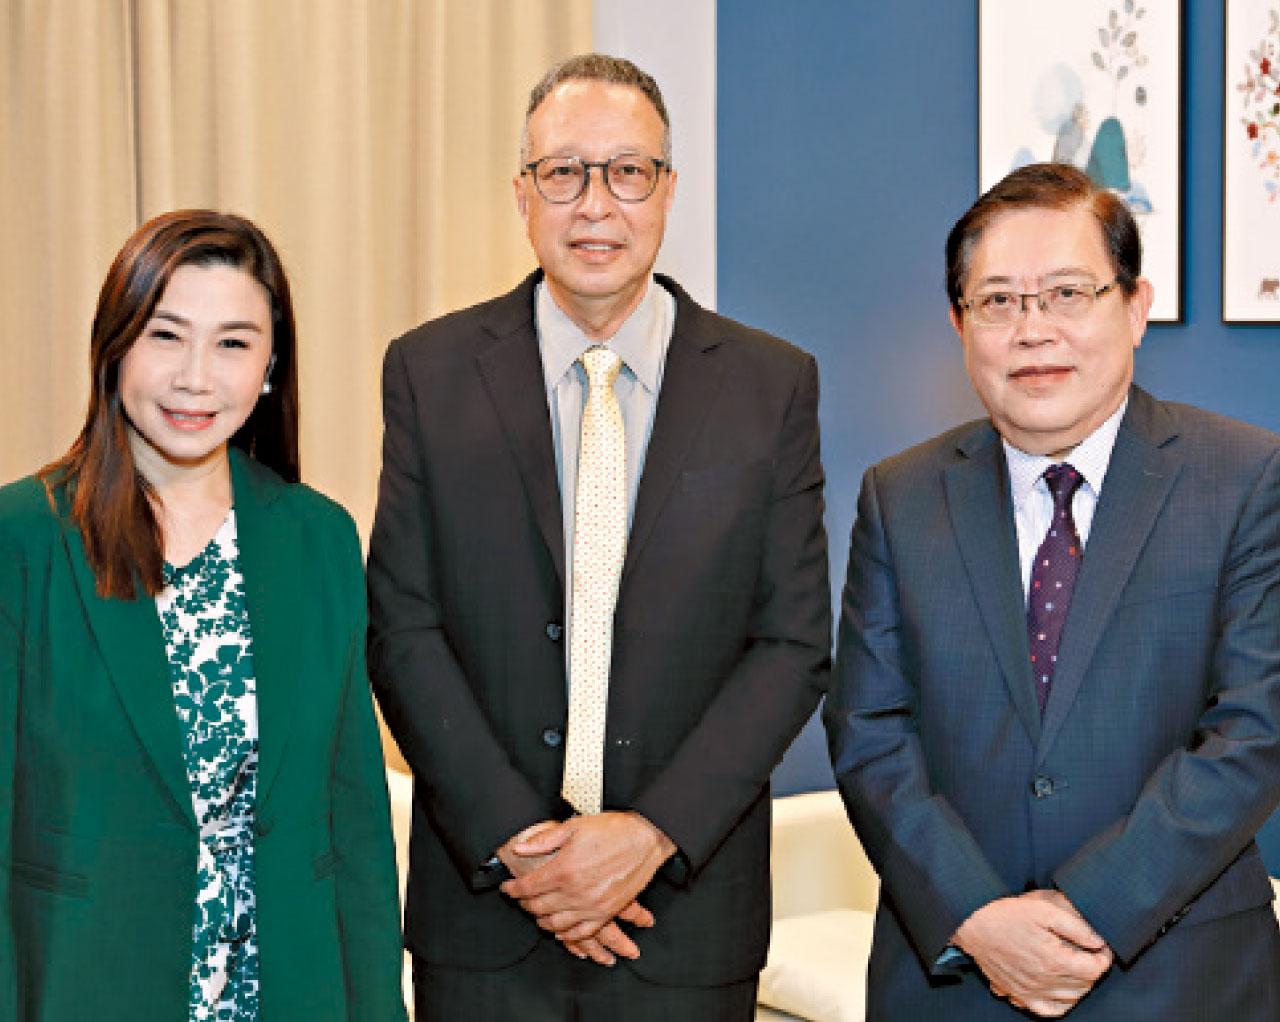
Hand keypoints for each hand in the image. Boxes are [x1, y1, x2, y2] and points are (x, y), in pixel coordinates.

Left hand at [501, 812, 674, 946]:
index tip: (507, 887)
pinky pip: (581, 933)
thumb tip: (519, 848)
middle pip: (539, 907)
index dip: (513, 889)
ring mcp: (591, 906)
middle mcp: (575, 892)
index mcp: (563, 869)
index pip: (528, 887)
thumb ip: (543, 840)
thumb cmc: (612, 830)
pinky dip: (567, 935)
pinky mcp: (606, 913)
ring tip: (537, 913)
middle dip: (525, 904)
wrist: (645, 839)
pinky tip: (561, 931)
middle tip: (521, 899)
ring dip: (542, 921)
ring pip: (556, 924)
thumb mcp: (573, 827)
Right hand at [953, 890, 1112, 1016]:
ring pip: (1071, 999)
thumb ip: (1075, 926)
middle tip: (1088, 952)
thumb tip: (1098, 940)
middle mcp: (1044, 982)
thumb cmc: (1005, 915)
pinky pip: (1049, 1010)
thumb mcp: (1043, 909)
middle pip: (1085, 985)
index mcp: (1054, 961)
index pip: (1095, 969)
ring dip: (1080, 985)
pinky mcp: (1018, 994)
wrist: (972, 924)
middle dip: (1092, 968)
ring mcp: (1031, 991)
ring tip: (1076, 966)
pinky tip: (1060, 988)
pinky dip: (1061, 1003)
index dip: (1103, 956)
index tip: (1101, 945)